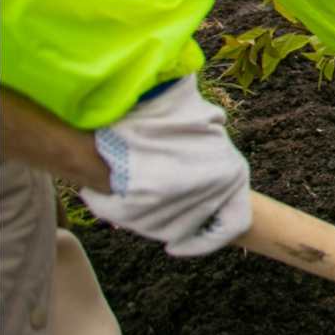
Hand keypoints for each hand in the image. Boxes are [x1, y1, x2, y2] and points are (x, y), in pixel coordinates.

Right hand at [78, 75, 251, 256]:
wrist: (136, 91)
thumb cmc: (169, 106)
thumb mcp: (206, 124)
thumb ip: (213, 152)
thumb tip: (210, 171)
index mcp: (232, 174)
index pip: (232, 225)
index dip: (208, 239)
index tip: (182, 243)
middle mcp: (210, 192)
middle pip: (183, 226)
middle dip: (161, 215)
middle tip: (144, 193)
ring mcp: (175, 200)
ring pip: (151, 225)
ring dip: (134, 212)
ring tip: (124, 181)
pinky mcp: (140, 202)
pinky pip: (120, 215)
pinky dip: (107, 205)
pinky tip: (101, 187)